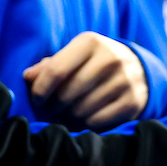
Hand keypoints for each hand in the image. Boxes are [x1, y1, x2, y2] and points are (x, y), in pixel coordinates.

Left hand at [23, 31, 147, 130]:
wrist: (138, 69)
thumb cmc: (94, 63)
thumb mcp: (74, 56)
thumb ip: (49, 66)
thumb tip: (27, 76)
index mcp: (90, 42)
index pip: (56, 70)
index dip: (40, 89)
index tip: (36, 99)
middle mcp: (110, 58)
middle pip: (68, 93)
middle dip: (54, 105)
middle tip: (52, 108)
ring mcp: (124, 80)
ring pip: (82, 109)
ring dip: (69, 116)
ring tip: (68, 112)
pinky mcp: (133, 101)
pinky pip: (97, 121)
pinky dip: (86, 123)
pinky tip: (85, 117)